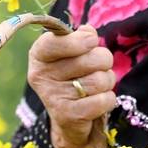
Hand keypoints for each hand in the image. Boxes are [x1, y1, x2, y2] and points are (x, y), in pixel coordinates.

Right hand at [27, 23, 117, 147]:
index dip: (81, 40)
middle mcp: (41, 75)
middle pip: (91, 59)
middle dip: (104, 61)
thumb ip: (80, 37)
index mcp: (39, 55)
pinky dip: (108, 99)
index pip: (57, 41)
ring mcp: (53, 97)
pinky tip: (97, 100)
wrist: (67, 117)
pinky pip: (104, 100)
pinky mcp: (68, 116)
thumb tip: (88, 31)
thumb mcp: (71, 53)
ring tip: (97, 85)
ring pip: (100, 80)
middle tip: (98, 66)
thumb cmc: (71, 76)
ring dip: (107, 81)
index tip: (92, 41)